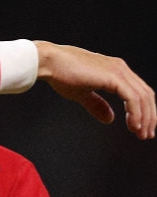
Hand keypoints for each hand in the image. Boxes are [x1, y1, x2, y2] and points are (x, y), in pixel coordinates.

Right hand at [35, 41, 154, 138]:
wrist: (49, 62)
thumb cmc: (60, 74)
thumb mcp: (82, 93)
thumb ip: (97, 105)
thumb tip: (110, 119)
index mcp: (115, 70)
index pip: (139, 92)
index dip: (143, 110)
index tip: (140, 127)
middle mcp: (121, 69)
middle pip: (146, 95)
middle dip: (149, 116)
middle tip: (146, 134)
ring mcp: (119, 71)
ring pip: (142, 97)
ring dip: (145, 118)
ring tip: (140, 133)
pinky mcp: (114, 77)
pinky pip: (132, 98)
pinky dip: (136, 113)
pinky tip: (134, 125)